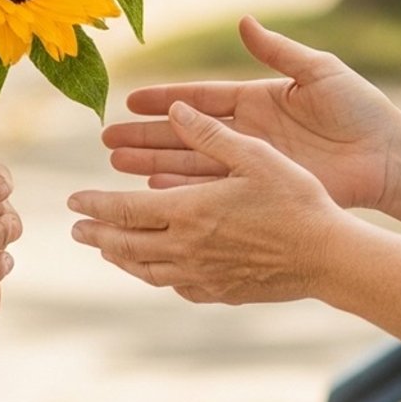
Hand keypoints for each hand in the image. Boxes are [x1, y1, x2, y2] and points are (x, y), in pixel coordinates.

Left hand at [71, 103, 343, 304]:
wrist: (326, 256)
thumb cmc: (296, 200)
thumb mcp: (256, 156)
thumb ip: (211, 134)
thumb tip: (175, 110)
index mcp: (188, 211)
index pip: (123, 210)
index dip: (94, 205)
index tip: (73, 202)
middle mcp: (186, 248)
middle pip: (125, 244)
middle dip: (96, 235)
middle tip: (77, 229)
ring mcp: (201, 275)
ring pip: (145, 269)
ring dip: (119, 257)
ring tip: (106, 249)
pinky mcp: (219, 292)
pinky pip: (173, 286)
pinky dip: (153, 275)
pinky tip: (154, 270)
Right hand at [103, 16, 399, 210]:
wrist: (388, 155)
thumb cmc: (359, 108)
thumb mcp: (318, 71)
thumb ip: (277, 50)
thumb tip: (242, 20)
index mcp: (257, 99)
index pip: (200, 98)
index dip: (165, 100)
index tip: (129, 101)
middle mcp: (249, 132)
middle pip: (187, 133)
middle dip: (147, 136)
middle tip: (107, 141)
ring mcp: (254, 162)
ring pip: (193, 162)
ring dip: (156, 163)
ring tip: (119, 167)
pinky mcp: (265, 188)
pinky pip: (218, 188)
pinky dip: (187, 188)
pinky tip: (157, 189)